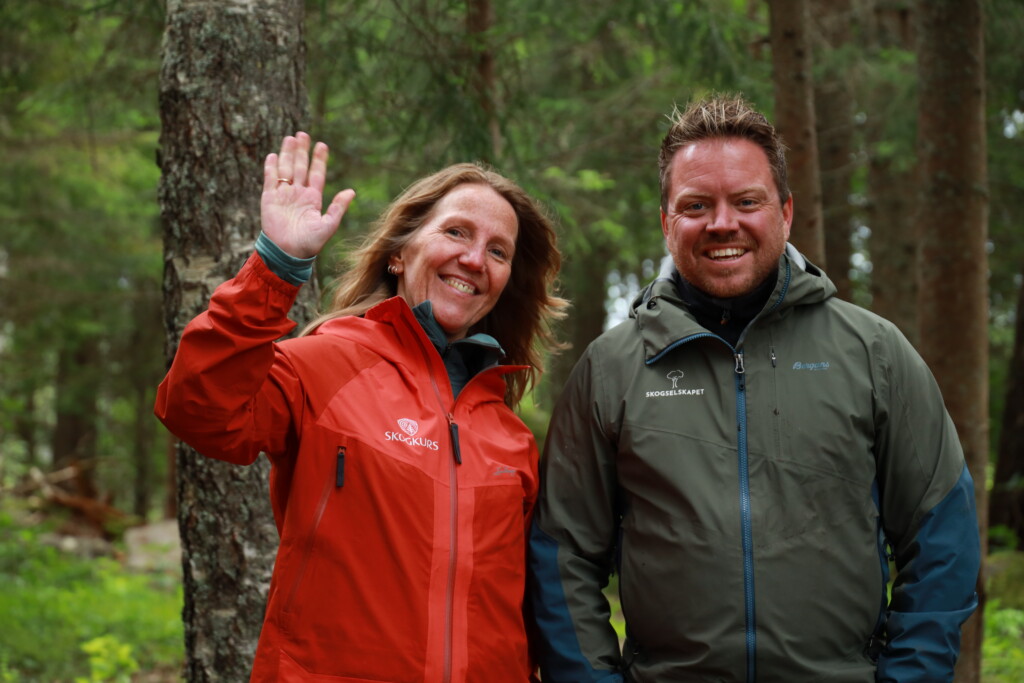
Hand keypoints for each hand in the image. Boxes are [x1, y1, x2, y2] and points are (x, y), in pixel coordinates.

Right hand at [260, 132, 355, 258]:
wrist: (288, 252)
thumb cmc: (309, 243)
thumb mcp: (328, 225)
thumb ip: (338, 208)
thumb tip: (352, 191)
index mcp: (313, 198)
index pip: (316, 174)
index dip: (319, 159)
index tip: (322, 145)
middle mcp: (298, 193)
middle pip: (300, 166)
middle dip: (302, 151)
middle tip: (303, 134)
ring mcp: (283, 195)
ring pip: (286, 169)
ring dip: (287, 154)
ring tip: (290, 138)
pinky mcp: (269, 199)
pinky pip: (270, 179)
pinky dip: (271, 167)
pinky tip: (273, 155)